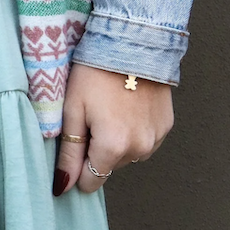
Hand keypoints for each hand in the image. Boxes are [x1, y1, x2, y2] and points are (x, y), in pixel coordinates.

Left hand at [54, 63, 173, 195]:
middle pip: (109, 166)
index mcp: (113, 147)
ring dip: (116, 142)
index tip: (73, 145)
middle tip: (91, 116)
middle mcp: (139, 149)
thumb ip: (69, 153)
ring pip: (128, 155)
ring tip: (109, 109)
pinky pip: (145, 141)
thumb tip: (63, 186)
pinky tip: (125, 107)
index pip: (91, 181)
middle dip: (96, 149)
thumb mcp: (73, 110)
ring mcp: (156, 138)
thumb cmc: (95, 73)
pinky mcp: (166, 126)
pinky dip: (133, 131)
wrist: (132, 43)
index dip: (77, 168)